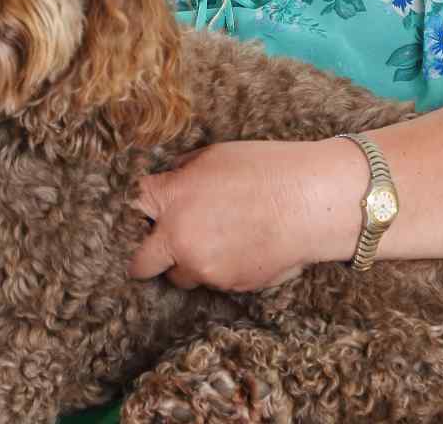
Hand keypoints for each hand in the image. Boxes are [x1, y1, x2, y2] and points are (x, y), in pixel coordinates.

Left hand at [128, 140, 363, 291]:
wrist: (310, 203)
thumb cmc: (266, 170)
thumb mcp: (214, 156)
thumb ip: (182, 174)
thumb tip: (170, 180)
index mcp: (171, 199)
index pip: (132, 207)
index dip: (137, 208)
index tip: (145, 211)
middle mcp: (179, 239)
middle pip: (140, 263)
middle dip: (147, 256)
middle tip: (164, 245)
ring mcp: (204, 268)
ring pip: (180, 276)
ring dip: (188, 263)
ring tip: (217, 240)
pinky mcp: (229, 286)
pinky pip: (213, 282)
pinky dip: (221, 269)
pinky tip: (243, 247)